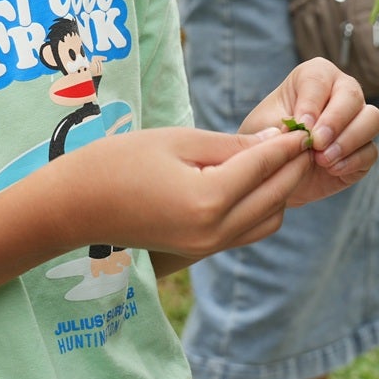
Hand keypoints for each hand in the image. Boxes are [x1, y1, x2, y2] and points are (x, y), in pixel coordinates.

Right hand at [47, 127, 314, 257]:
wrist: (75, 207)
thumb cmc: (119, 161)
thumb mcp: (177, 141)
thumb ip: (230, 145)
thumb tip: (275, 140)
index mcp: (208, 199)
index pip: (264, 166)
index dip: (288, 144)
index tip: (304, 125)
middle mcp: (214, 231)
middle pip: (277, 197)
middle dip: (292, 167)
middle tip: (301, 139)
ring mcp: (208, 247)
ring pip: (269, 219)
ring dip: (278, 190)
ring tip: (274, 159)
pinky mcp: (200, 252)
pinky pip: (247, 231)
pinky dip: (259, 207)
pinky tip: (251, 181)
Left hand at [240, 59, 378, 205]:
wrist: (274, 171)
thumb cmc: (267, 139)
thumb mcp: (263, 127)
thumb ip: (280, 124)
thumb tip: (303, 129)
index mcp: (315, 77)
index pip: (320, 79)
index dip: (312, 103)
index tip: (301, 126)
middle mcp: (341, 92)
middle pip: (353, 96)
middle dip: (335, 121)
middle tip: (317, 143)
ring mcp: (357, 121)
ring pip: (372, 120)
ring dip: (349, 140)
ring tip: (323, 159)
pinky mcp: (364, 150)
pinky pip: (371, 151)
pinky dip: (353, 161)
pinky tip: (331, 169)